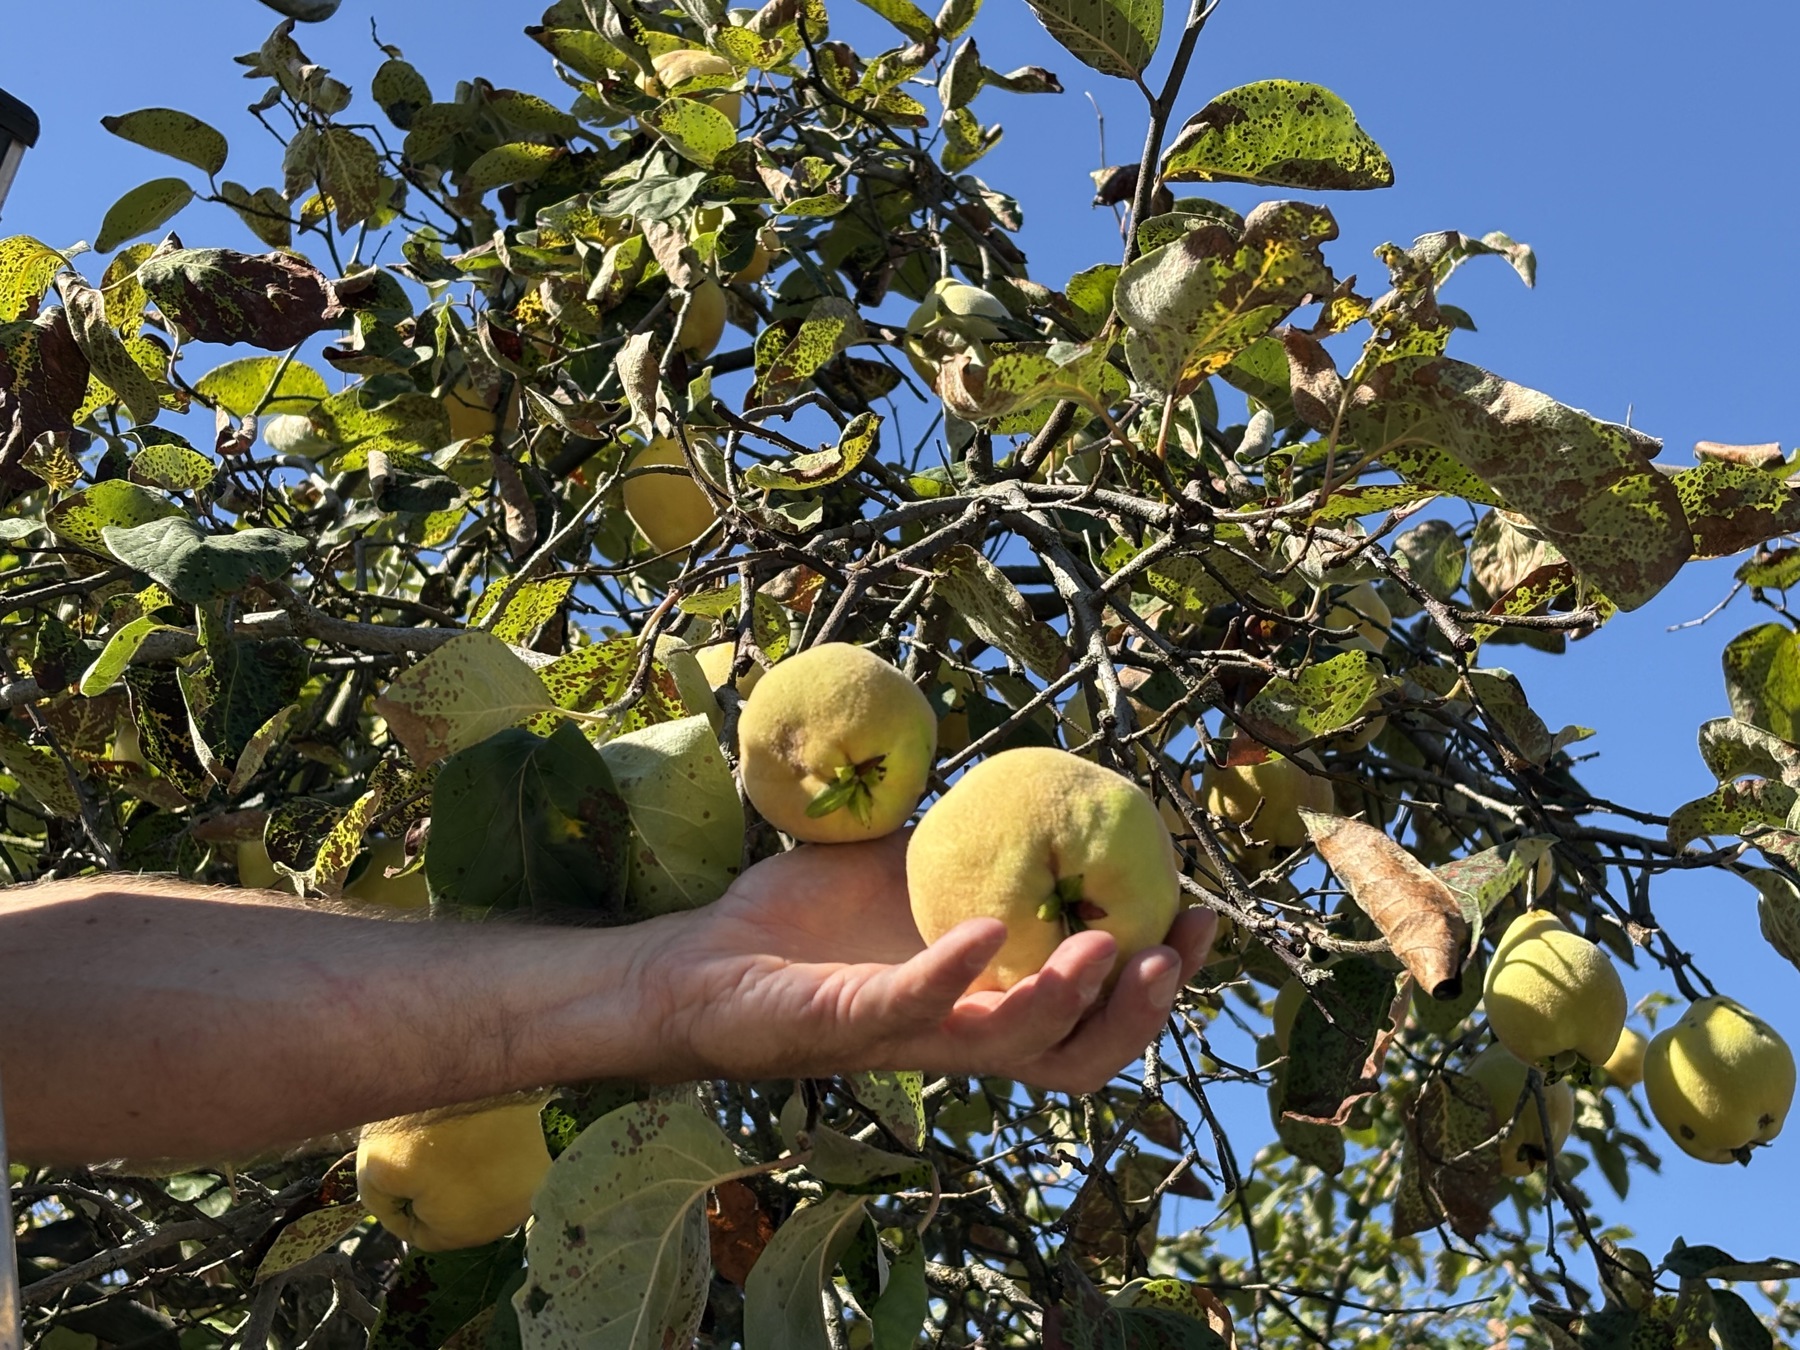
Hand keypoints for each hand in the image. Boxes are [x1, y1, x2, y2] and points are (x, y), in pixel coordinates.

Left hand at [636, 832, 1215, 1092]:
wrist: (698, 958)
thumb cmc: (798, 919)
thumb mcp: (906, 866)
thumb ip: (971, 848)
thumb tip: (1036, 788)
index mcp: (982, 1001)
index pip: (1093, 1014)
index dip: (1156, 979)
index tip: (1200, 915)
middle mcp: (956, 1032)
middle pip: (1077, 1057)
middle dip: (1140, 1011)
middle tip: (1176, 948)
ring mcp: (905, 1034)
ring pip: (1012, 1049)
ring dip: (1068, 1001)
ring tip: (1107, 945)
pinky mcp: (844, 1022)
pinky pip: (910, 1008)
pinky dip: (952, 973)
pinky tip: (982, 930)